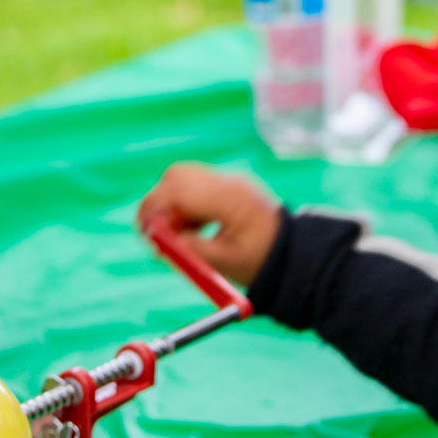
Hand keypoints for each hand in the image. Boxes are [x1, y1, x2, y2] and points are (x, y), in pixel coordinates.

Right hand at [138, 163, 284, 288]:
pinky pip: (198, 187)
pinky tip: (195, 228)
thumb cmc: (261, 260)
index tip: (143, 229)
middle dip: (160, 200)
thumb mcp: (222, 261)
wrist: (294, 254)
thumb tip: (158, 241)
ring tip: (181, 234)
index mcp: (227, 199)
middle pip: (178, 175)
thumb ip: (188, 248)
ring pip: (186, 179)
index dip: (153, 207)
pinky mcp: (231, 187)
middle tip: (156, 230)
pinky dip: (187, 205)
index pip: (177, 189)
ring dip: (174, 204)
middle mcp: (227, 183)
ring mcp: (230, 182)